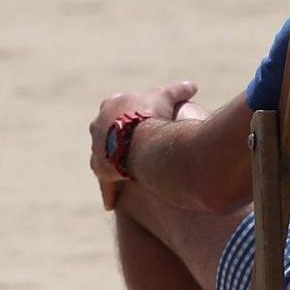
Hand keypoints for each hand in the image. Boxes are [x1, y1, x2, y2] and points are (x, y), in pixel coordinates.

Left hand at [88, 81, 197, 208]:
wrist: (137, 137)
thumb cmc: (151, 114)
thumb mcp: (167, 97)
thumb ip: (178, 91)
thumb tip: (193, 86)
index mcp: (111, 105)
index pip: (117, 112)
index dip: (128, 118)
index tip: (135, 125)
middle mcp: (98, 125)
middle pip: (106, 134)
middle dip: (116, 141)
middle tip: (130, 152)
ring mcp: (97, 148)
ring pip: (104, 158)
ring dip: (113, 165)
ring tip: (124, 176)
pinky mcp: (100, 168)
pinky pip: (105, 182)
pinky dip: (110, 191)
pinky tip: (112, 204)